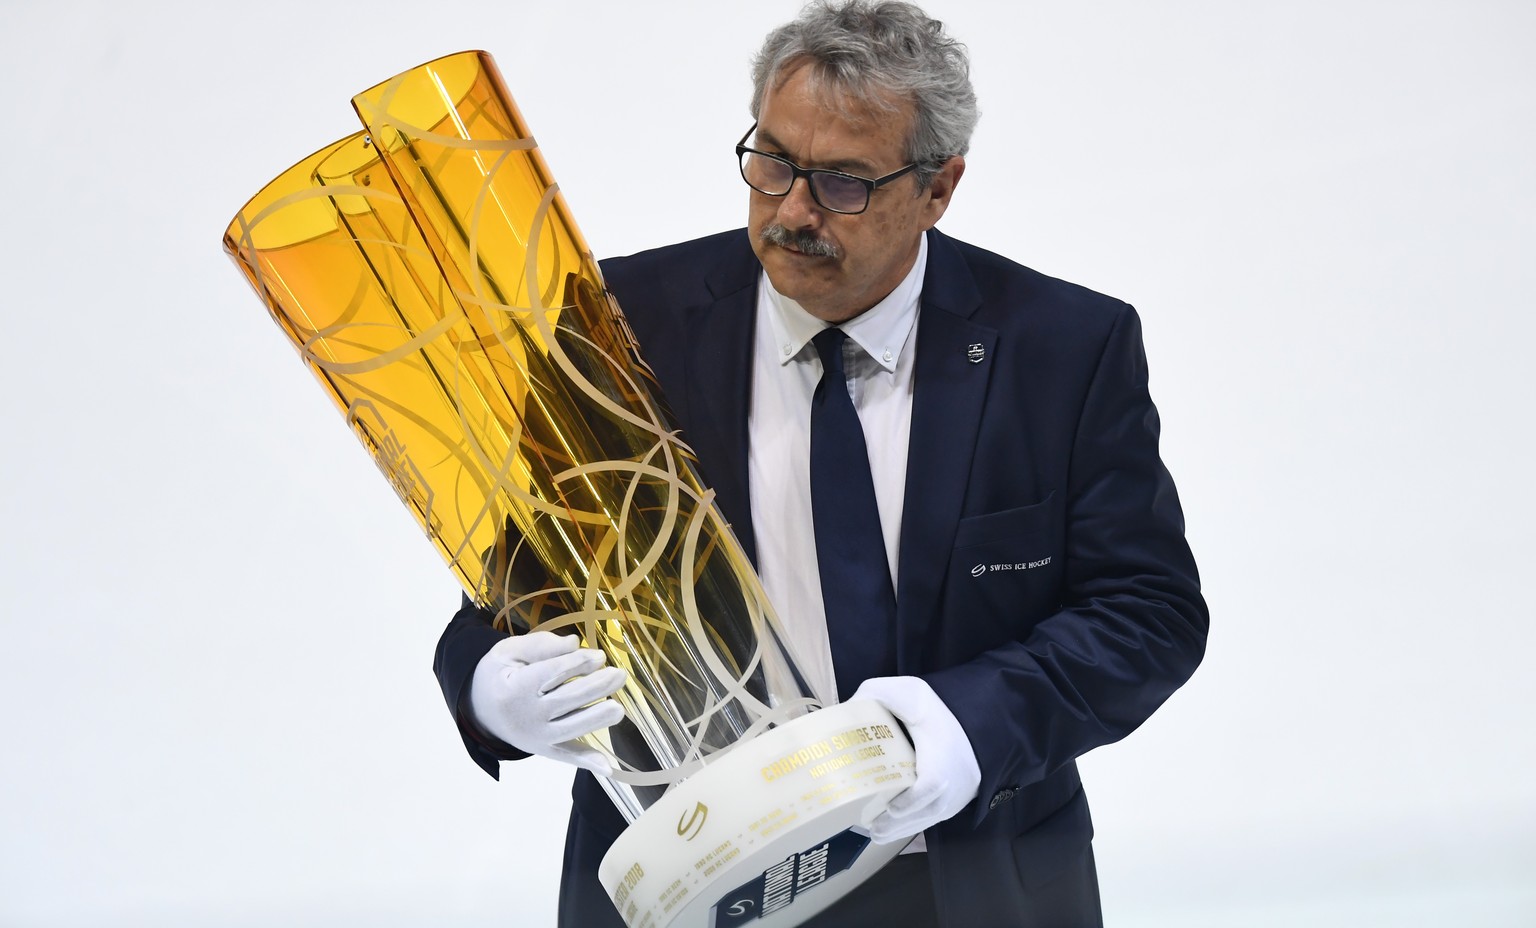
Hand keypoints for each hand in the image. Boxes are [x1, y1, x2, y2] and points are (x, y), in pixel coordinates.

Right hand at [469, 631, 626, 774]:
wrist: (480, 708)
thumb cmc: (500, 674)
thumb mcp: (509, 651)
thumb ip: (541, 645)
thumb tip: (575, 643)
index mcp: (515, 687)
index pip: (552, 674)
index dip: (578, 664)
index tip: (599, 656)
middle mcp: (527, 715)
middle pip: (567, 700)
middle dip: (595, 687)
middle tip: (619, 675)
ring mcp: (536, 736)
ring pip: (572, 728)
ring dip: (597, 719)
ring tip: (618, 709)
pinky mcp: (543, 749)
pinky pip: (567, 756)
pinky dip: (587, 762)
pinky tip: (607, 767)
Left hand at [849, 676, 980, 843]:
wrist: (978, 720)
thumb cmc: (939, 709)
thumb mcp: (910, 693)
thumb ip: (879, 694)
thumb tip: (847, 709)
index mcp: (941, 753)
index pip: (933, 784)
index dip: (913, 800)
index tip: (891, 806)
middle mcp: (955, 780)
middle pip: (928, 810)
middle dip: (900, 824)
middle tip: (872, 829)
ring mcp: (958, 793)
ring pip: (931, 818)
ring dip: (904, 829)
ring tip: (877, 834)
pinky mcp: (958, 799)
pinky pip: (936, 817)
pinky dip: (915, 824)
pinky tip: (895, 828)